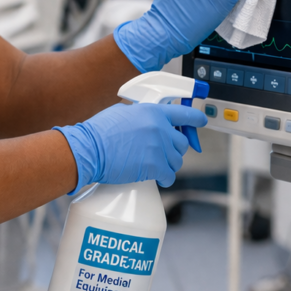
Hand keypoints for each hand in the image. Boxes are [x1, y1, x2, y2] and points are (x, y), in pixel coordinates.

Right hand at [56, 102, 207, 191]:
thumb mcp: (123, 112)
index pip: (185, 114)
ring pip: (177, 161)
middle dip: (174, 149)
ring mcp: (158, 148)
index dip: (196, 119)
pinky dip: (164, 179)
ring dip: (168, 165)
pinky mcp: (154, 166)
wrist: (90, 149)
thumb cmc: (100, 132)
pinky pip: (169, 176)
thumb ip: (141, 115)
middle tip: (161, 153)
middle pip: (182, 142)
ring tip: (154, 166)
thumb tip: (147, 120)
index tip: (201, 122)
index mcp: (153, 112)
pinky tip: (156, 178)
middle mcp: (160, 128)